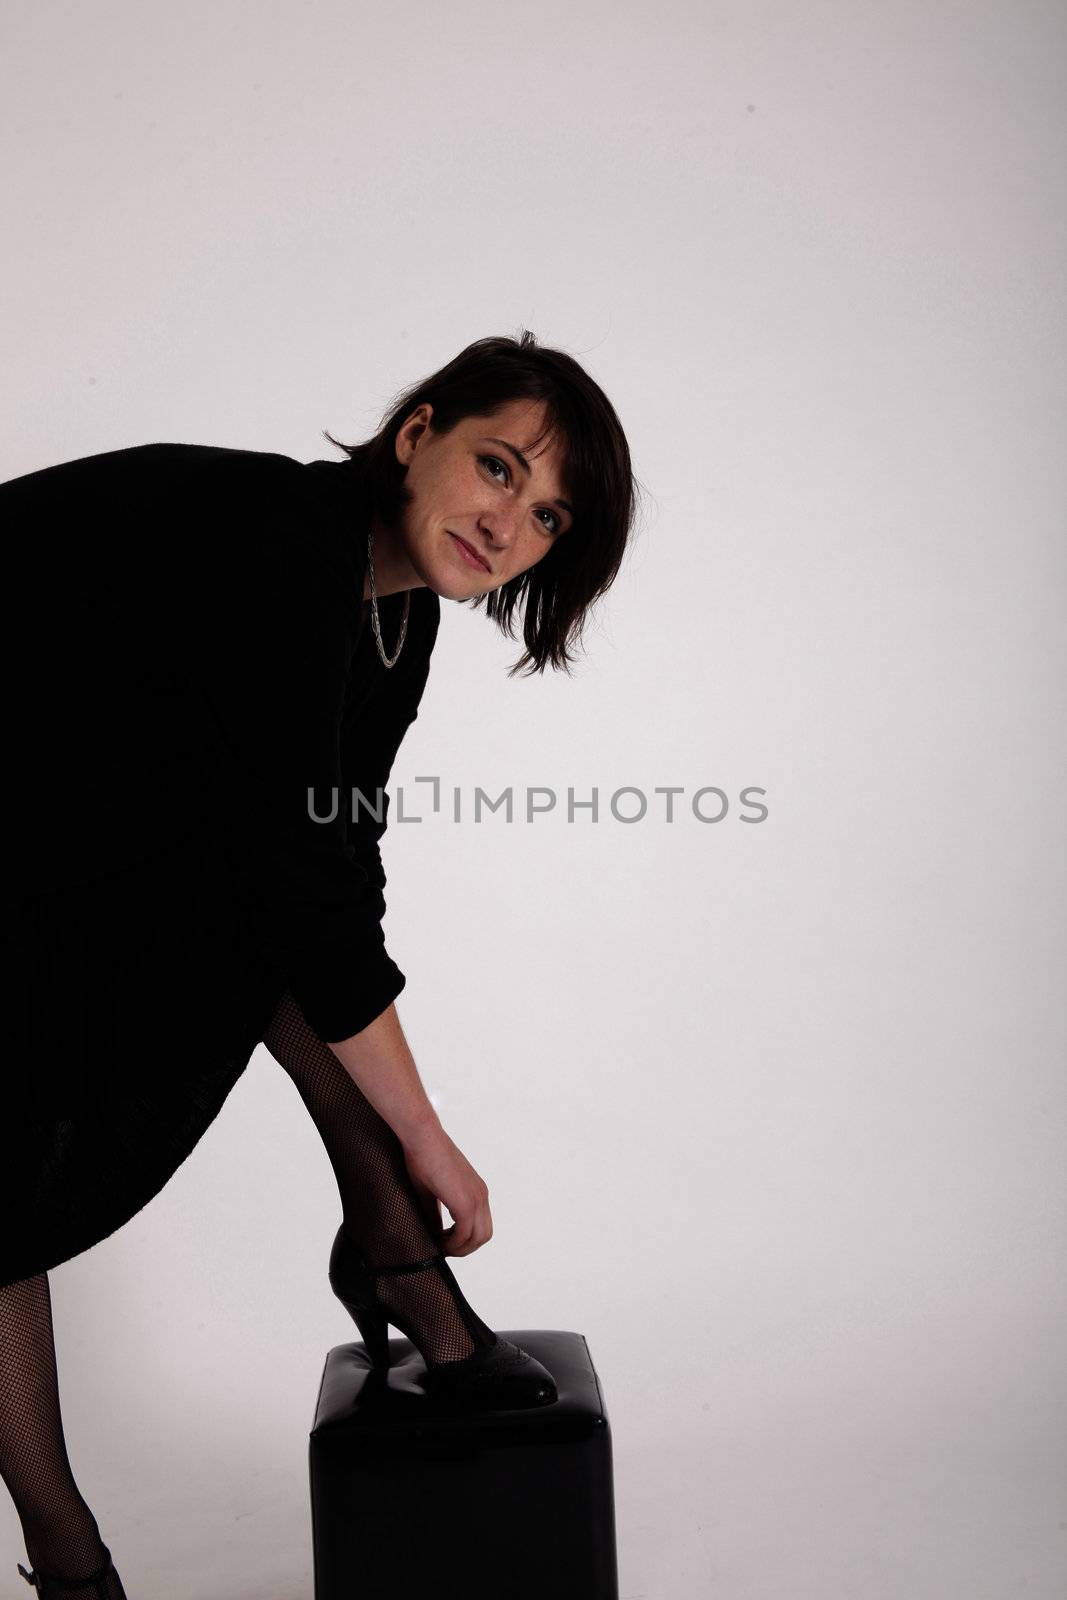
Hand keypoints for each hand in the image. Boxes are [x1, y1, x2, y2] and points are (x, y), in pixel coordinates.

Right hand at [401, 1118, 493, 1257]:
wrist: (422, 1137)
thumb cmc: (422, 1158)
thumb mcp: (431, 1192)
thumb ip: (435, 1214)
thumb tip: (433, 1234)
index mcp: (476, 1191)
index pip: (480, 1226)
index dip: (463, 1240)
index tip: (443, 1242)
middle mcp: (481, 1195)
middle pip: (483, 1236)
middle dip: (463, 1248)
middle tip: (441, 1249)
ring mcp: (476, 1198)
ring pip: (477, 1238)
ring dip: (458, 1248)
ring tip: (438, 1246)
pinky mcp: (465, 1201)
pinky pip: (464, 1233)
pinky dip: (452, 1243)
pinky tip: (436, 1239)